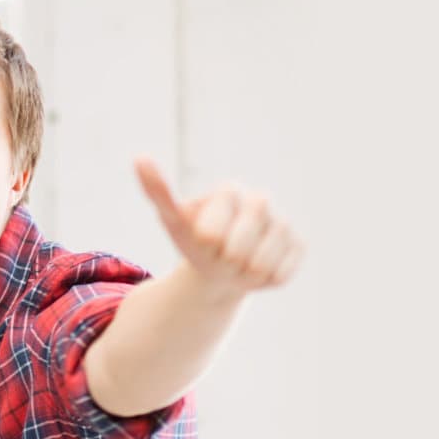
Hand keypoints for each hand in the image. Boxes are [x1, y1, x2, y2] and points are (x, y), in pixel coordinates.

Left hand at [135, 158, 302, 294]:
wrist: (221, 265)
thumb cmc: (195, 240)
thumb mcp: (173, 220)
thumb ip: (158, 191)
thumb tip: (139, 157)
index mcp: (228, 191)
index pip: (211, 233)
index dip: (205, 245)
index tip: (203, 240)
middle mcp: (260, 201)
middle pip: (238, 250)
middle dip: (223, 261)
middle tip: (221, 255)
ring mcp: (282, 222)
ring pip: (261, 265)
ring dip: (243, 274)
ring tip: (237, 263)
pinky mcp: (299, 244)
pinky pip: (280, 274)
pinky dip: (263, 281)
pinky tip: (257, 269)